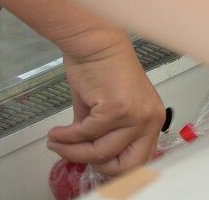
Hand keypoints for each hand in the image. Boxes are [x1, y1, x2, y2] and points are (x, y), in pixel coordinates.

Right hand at [46, 34, 165, 176]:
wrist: (95, 40)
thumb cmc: (102, 65)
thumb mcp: (107, 109)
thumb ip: (101, 135)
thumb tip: (85, 157)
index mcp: (152, 119)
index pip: (140, 161)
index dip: (113, 169)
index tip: (93, 166)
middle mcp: (150, 119)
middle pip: (124, 166)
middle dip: (95, 165)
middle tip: (75, 156)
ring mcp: (135, 115)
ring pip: (100, 152)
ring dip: (72, 150)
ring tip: (56, 143)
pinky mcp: (116, 109)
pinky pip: (85, 134)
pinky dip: (67, 137)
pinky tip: (56, 133)